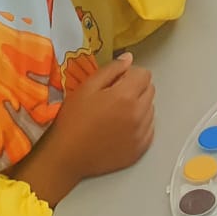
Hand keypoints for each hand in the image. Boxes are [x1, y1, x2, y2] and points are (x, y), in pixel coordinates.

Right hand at [38, 53, 155, 185]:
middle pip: (150, 90)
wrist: (66, 156)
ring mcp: (142, 133)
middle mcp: (140, 114)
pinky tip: (120, 129)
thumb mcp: (87, 88)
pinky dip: (139, 125)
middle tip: (113, 98)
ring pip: (150, 109)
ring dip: (138, 107)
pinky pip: (149, 129)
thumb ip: (111, 69)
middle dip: (136, 89)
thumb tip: (129, 58)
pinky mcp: (140, 149)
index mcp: (127, 96)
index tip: (115, 82)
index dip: (130, 74)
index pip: (145, 74)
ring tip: (115, 115)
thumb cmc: (73, 120)